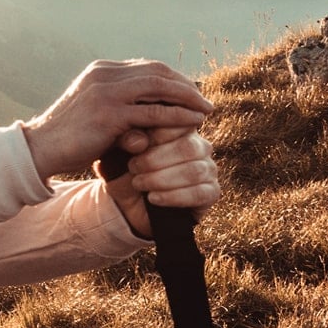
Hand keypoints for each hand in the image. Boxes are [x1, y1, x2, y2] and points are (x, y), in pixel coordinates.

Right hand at [23, 60, 213, 177]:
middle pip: (157, 72)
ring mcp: (106, 93)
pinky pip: (154, 113)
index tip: (191, 92)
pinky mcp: (109, 115)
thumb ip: (120, 106)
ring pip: (159, 87)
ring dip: (188, 98)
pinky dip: (178, 117)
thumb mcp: (95, 111)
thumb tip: (150, 113)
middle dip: (185, 85)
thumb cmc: (69, 136)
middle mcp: (104, 75)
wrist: (40, 150)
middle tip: (204, 100)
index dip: (173, 78)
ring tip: (206, 110)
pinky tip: (192, 123)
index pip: (146, 67)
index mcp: (100, 70)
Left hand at [100, 127, 220, 238]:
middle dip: (156, 159)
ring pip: (194, 171)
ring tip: (138, 184)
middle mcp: (199, 146)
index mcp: (180, 129)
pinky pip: (200, 193)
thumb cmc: (123, 171)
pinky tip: (153, 198)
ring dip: (162, 179)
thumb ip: (125, 140)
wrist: (127, 205)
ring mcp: (208, 169)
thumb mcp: (116, 153)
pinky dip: (173, 196)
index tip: (135, 146)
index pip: (180, 122)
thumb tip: (140, 140)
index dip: (157, 134)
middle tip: (133, 168)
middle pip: (188, 147)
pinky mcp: (211, 192)